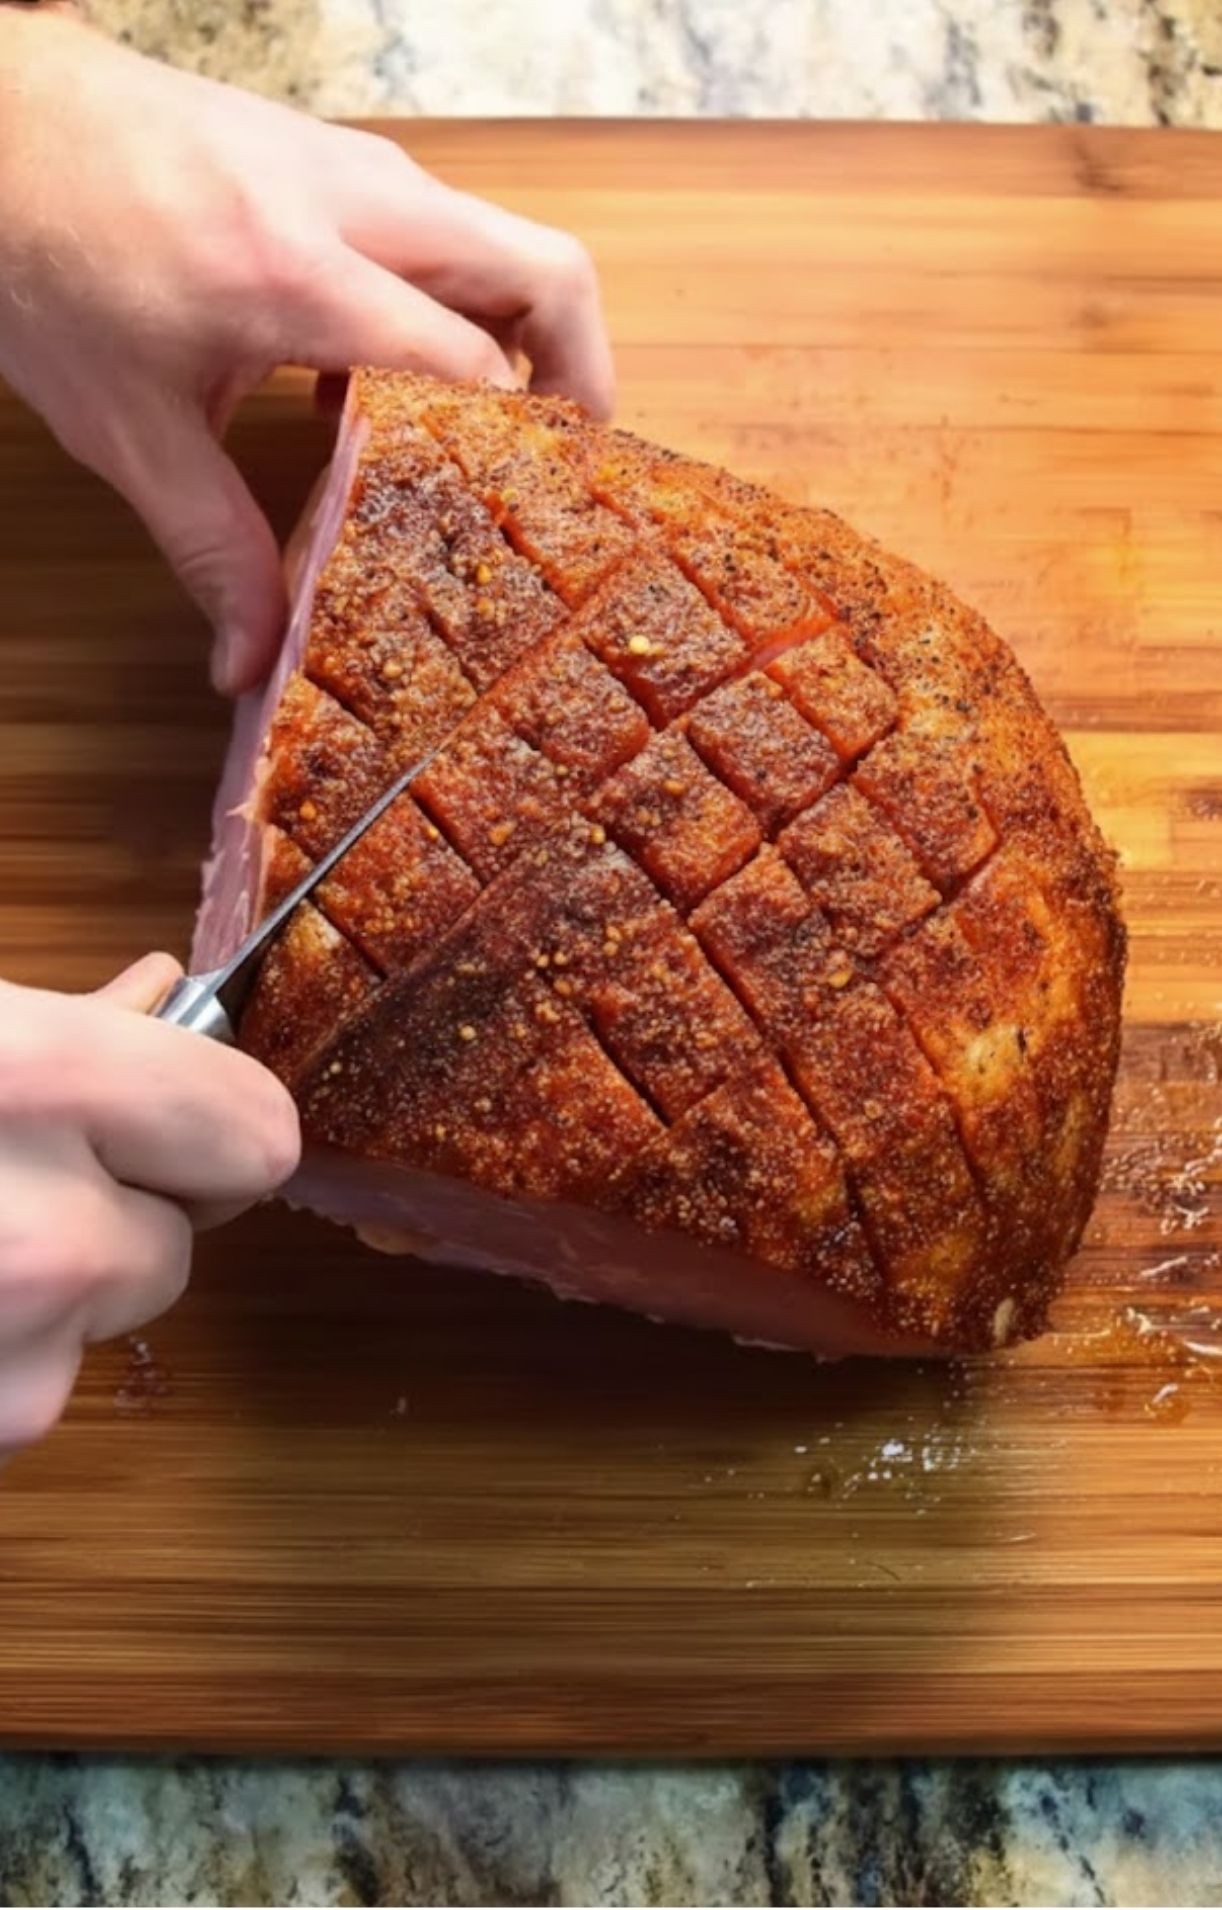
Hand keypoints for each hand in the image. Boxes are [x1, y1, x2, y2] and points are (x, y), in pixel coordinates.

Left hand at [0, 10, 612, 694]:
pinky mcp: (339, 159)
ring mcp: (355, 170)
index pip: (474, 366)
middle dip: (583, 375)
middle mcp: (354, 207)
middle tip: (569, 470)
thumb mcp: (125, 426)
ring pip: (506, 243)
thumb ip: (208, 546)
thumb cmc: (46, 255)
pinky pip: (447, 232)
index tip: (523, 522)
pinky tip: (392, 383)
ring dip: (524, 339)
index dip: (516, 451)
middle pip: (546, 273)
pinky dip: (463, 305)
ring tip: (492, 441)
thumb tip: (251, 662)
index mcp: (301, 278)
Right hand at [0, 953, 299, 1460]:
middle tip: (3, 1175)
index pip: (257, 1133)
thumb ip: (64, 1020)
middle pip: (178, 1250)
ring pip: (94, 1329)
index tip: (142, 1108)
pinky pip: (22, 1383)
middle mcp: (46, 1241)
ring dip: (40, 1296)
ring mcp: (10, 1360)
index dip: (202, 1119)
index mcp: (42, 1082)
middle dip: (112, 1215)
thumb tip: (159, 999)